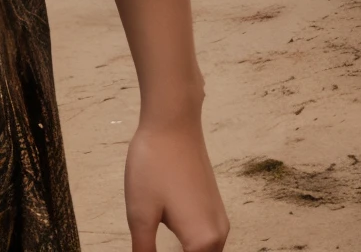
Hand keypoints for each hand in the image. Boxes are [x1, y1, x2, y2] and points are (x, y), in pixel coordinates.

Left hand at [124, 118, 229, 251]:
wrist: (173, 121)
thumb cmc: (154, 164)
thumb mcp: (141, 214)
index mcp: (203, 243)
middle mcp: (219, 235)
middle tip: (148, 250)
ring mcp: (219, 219)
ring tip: (156, 246)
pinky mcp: (213, 205)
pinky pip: (206, 239)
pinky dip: (191, 247)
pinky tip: (173, 241)